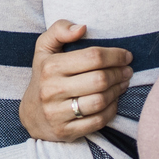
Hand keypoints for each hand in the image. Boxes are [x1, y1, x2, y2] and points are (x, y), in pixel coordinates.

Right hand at [20, 20, 132, 141]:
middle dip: (119, 73)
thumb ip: (59, 30)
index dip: (115, 55)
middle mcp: (52, 90)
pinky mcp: (66, 131)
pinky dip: (111, 110)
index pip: (92, 57)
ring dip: (118, 91)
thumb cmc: (44, 76)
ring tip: (123, 84)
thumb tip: (82, 27)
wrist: (31, 115)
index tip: (126, 55)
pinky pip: (98, 121)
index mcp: (50, 67)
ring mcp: (58, 113)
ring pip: (100, 101)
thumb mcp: (44, 49)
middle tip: (128, 70)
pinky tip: (113, 101)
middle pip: (99, 79)